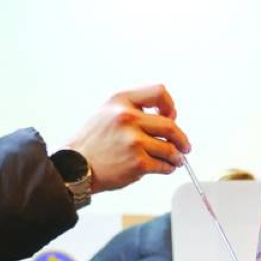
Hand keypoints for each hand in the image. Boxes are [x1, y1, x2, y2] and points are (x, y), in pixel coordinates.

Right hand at [66, 84, 190, 192]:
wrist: (75, 166)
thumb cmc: (93, 142)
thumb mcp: (107, 112)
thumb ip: (134, 110)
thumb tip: (168, 117)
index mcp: (121, 101)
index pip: (159, 92)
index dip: (170, 106)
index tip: (171, 117)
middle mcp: (128, 118)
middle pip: (170, 125)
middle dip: (181, 139)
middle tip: (185, 146)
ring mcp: (133, 141)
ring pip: (169, 148)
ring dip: (177, 156)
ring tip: (176, 160)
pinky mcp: (137, 163)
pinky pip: (163, 165)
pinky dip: (168, 168)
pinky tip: (165, 168)